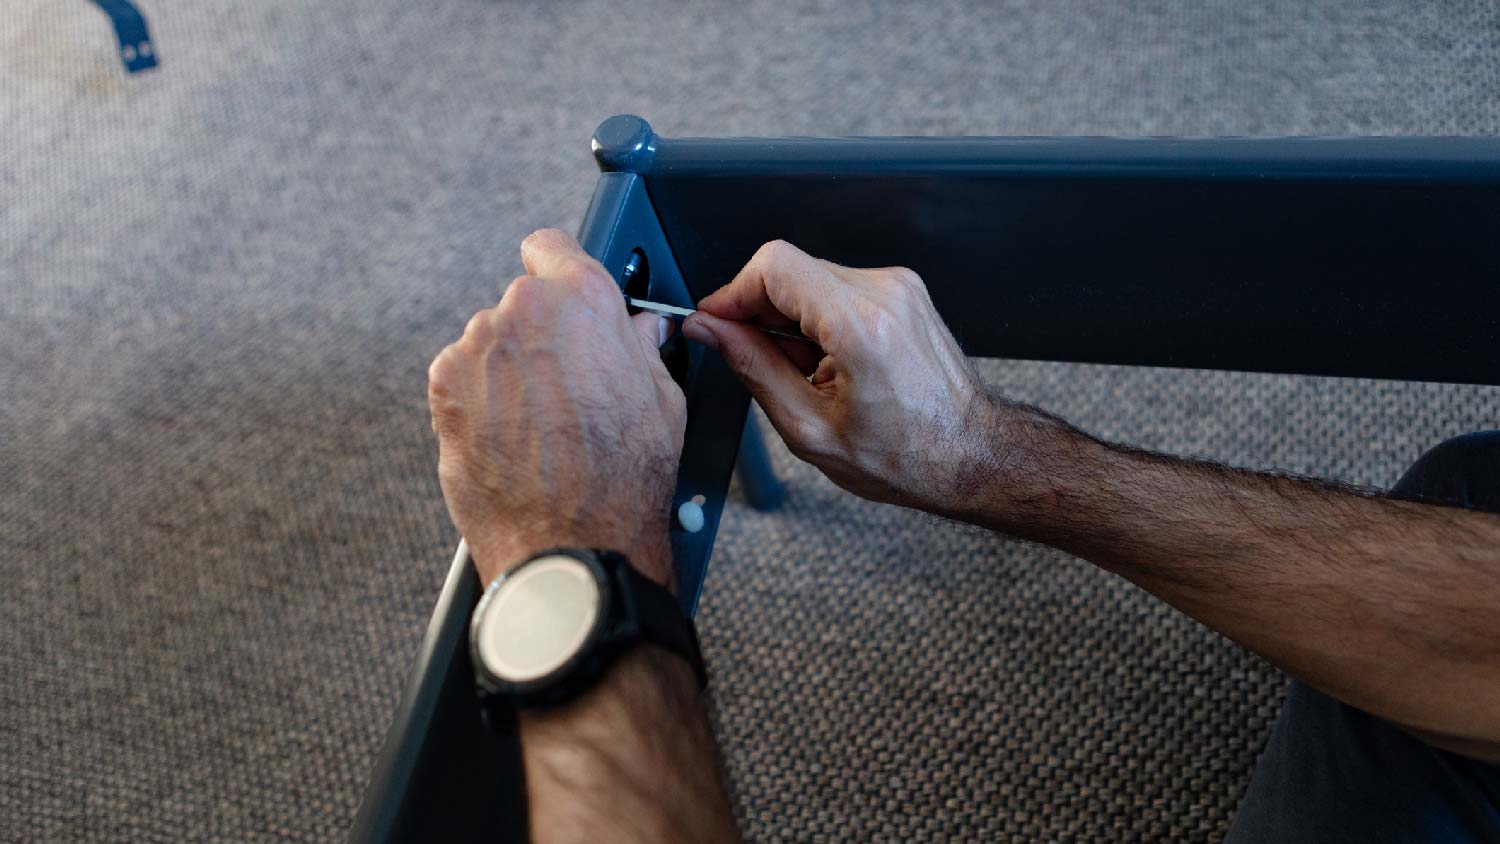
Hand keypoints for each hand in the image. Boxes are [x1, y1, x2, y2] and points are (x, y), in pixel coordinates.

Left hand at [428, 229, 684, 587]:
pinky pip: (463, 380)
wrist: (572, 542)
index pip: (551, 246)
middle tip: (566, 387)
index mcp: (582, 300)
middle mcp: (523, 312)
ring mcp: (476, 349)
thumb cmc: (623, 479)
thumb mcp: (662, 399)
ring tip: (541, 426)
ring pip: (490, 345)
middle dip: (540, 337)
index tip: (559, 292)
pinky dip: (480, 402)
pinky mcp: (443, 389)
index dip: (557, 270)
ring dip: (508, 372)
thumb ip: (642, 345)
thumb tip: (640, 329)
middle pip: (522, 305)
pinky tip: (513, 440)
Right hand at [681, 240, 996, 515]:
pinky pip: (839, 287)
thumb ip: (752, 367)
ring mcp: (899, 288)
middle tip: (756, 360)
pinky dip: (819, 319)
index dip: (732, 292)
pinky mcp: (904, 292)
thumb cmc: (905, 455)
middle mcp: (884, 293)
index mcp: (860, 326)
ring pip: (812, 277)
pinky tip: (828, 363)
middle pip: (789, 268)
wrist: (970, 454)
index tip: (715, 321)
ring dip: (790, 318)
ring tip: (804, 373)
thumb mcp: (809, 428)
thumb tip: (710, 329)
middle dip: (758, 310)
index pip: (773, 266)